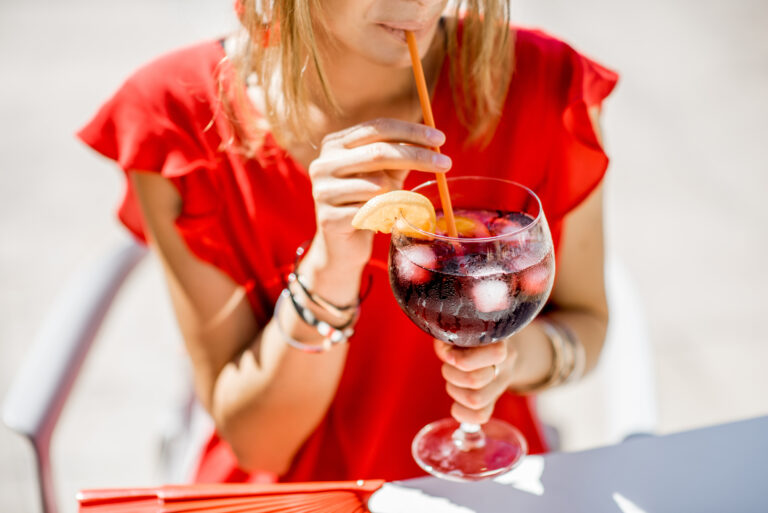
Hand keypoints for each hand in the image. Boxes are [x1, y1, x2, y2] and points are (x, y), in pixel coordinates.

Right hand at [306, 118, 449, 267]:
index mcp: (335, 144)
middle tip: (446, 163)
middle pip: (378, 151)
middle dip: (417, 156)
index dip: (411, 131)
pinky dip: (385, 216)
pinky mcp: (328, 218)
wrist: (342, 246)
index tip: (440, 138)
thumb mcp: (385, 173)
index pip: (377, 128)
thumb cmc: (368, 203)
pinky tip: (381, 222)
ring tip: (392, 207)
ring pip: (377, 185)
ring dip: (396, 196)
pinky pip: (371, 212)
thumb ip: (401, 153)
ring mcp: (322, 191)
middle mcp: (323, 163)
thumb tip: (433, 138)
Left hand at [433, 328, 553, 424]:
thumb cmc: (473, 333)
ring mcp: (501, 384)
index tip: (449, 354)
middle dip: (452, 373)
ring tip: (452, 379)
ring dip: (454, 389)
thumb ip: (452, 334)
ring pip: (476, 399)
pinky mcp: (494, 401)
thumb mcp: (464, 327)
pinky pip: (480, 416)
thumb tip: (444, 350)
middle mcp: (506, 364)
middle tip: (448, 365)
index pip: (496, 354)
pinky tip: (455, 405)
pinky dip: (462, 414)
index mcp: (501, 341)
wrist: (499, 344)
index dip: (463, 358)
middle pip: (476, 379)